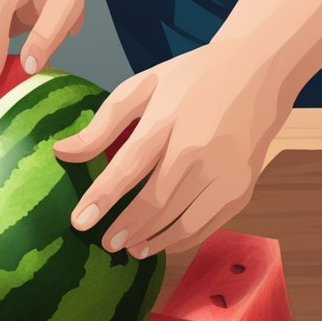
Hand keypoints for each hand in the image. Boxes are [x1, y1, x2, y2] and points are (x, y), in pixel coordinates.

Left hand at [53, 39, 294, 257]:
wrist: (259, 72)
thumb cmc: (191, 81)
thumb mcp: (144, 87)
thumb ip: (103, 124)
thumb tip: (61, 152)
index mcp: (169, 118)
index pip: (130, 165)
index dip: (103, 197)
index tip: (79, 222)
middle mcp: (200, 148)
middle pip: (156, 200)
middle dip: (126, 227)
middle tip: (104, 243)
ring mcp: (225, 171)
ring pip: (183, 221)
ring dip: (153, 240)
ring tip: (130, 248)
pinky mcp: (242, 188)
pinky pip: (206, 226)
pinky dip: (180, 240)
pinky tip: (159, 242)